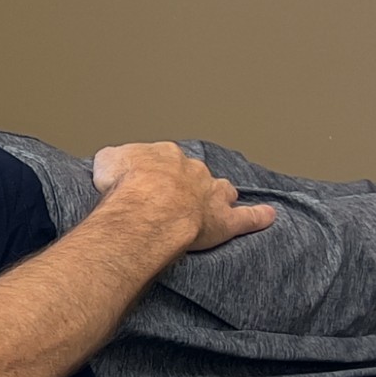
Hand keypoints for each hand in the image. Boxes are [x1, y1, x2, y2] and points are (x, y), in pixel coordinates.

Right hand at [91, 142, 274, 252]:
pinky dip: (259, 217)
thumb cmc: (126, 186)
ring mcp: (211, 195)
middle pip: (196, 173)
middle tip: (180, 195)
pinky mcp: (225, 221)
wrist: (147, 208)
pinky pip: (247, 218)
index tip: (151, 181)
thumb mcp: (107, 162)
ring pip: (223, 191)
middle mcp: (192, 171)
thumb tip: (113, 162)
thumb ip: (114, 159)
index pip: (165, 159)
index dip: (158, 172)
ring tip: (223, 199)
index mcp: (166, 155)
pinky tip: (268, 216)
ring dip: (223, 195)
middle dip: (191, 182)